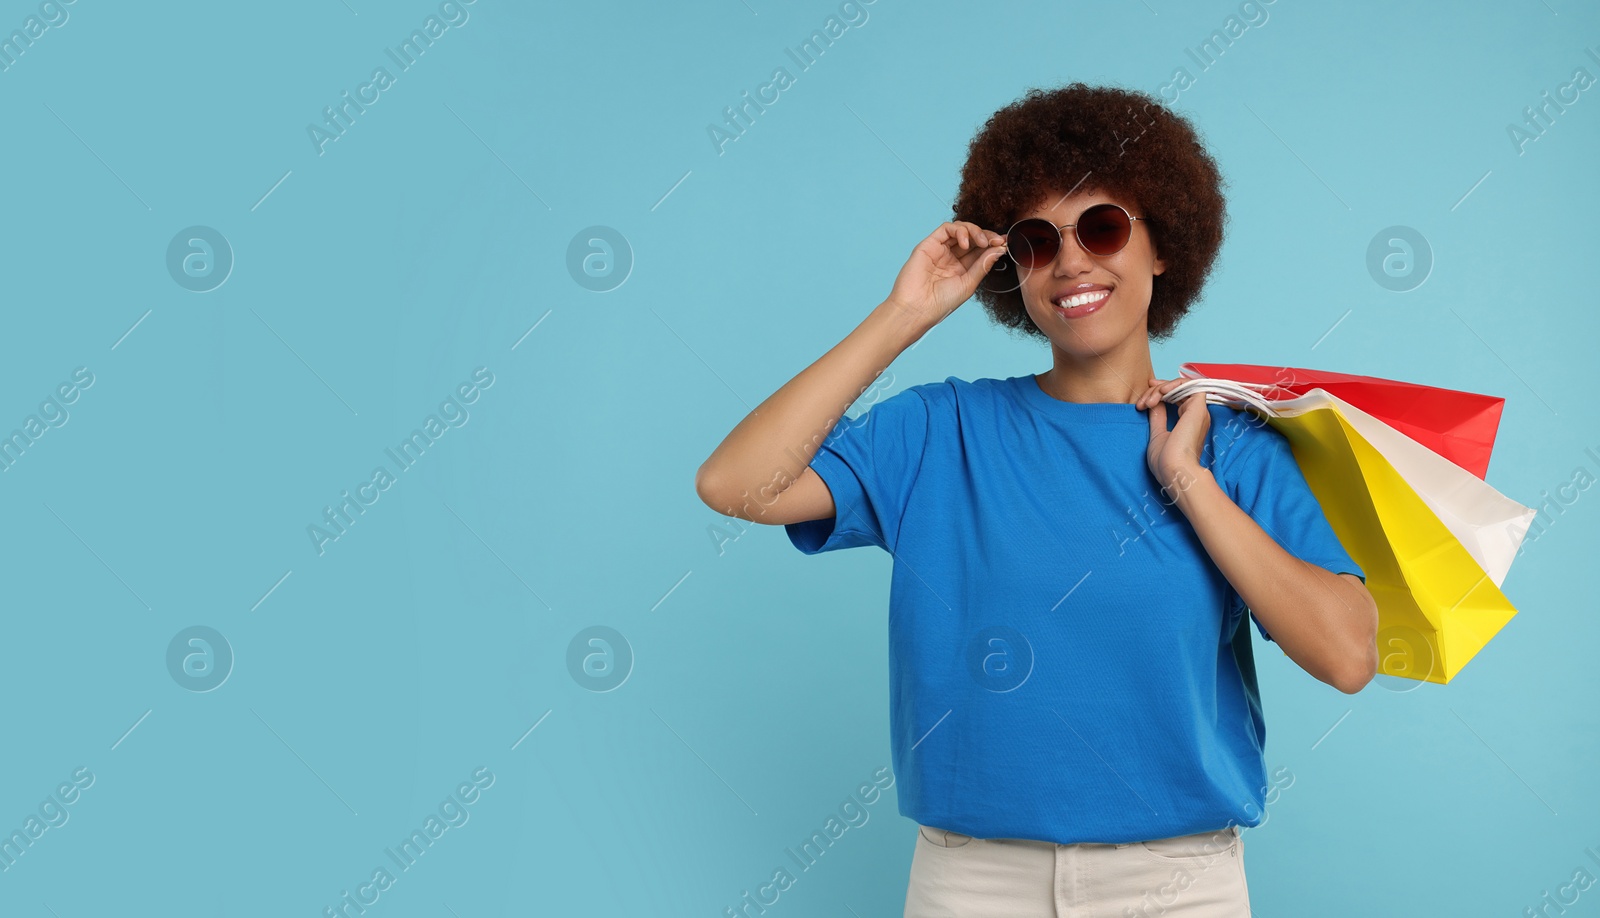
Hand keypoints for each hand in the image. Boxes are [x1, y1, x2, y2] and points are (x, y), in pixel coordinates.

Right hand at [883, 221, 1007, 330]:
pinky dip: (960, 230)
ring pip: (961, 229)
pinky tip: (965, 242)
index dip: (993, 245)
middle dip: (987, 236)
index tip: (1005, 244)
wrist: (917, 308)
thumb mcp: (969, 284)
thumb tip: (999, 249)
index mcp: (962, 269)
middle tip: (998, 241)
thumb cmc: (941, 303)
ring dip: (976, 231)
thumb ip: (983, 265)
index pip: (980, 250)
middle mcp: (951, 257)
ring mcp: (940, 250)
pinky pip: (947, 228)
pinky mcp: (929, 244)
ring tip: (983, 242)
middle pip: (973, 238)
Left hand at [1138, 377, 1209, 499]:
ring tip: (1147, 402)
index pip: (1175, 398)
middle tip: (1142, 403)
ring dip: (1160, 389)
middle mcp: (1196, 415)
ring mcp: (1198, 411)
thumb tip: (1155, 403)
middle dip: (1155, 392)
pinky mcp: (1198, 407)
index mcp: (1188, 422)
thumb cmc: (1166, 461)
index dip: (1159, 393)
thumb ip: (1158, 418)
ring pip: (1181, 386)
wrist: (1174, 471)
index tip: (1142, 400)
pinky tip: (1160, 393)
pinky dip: (1173, 384)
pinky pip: (1189, 384)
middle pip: (1177, 390)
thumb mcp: (1158, 435)